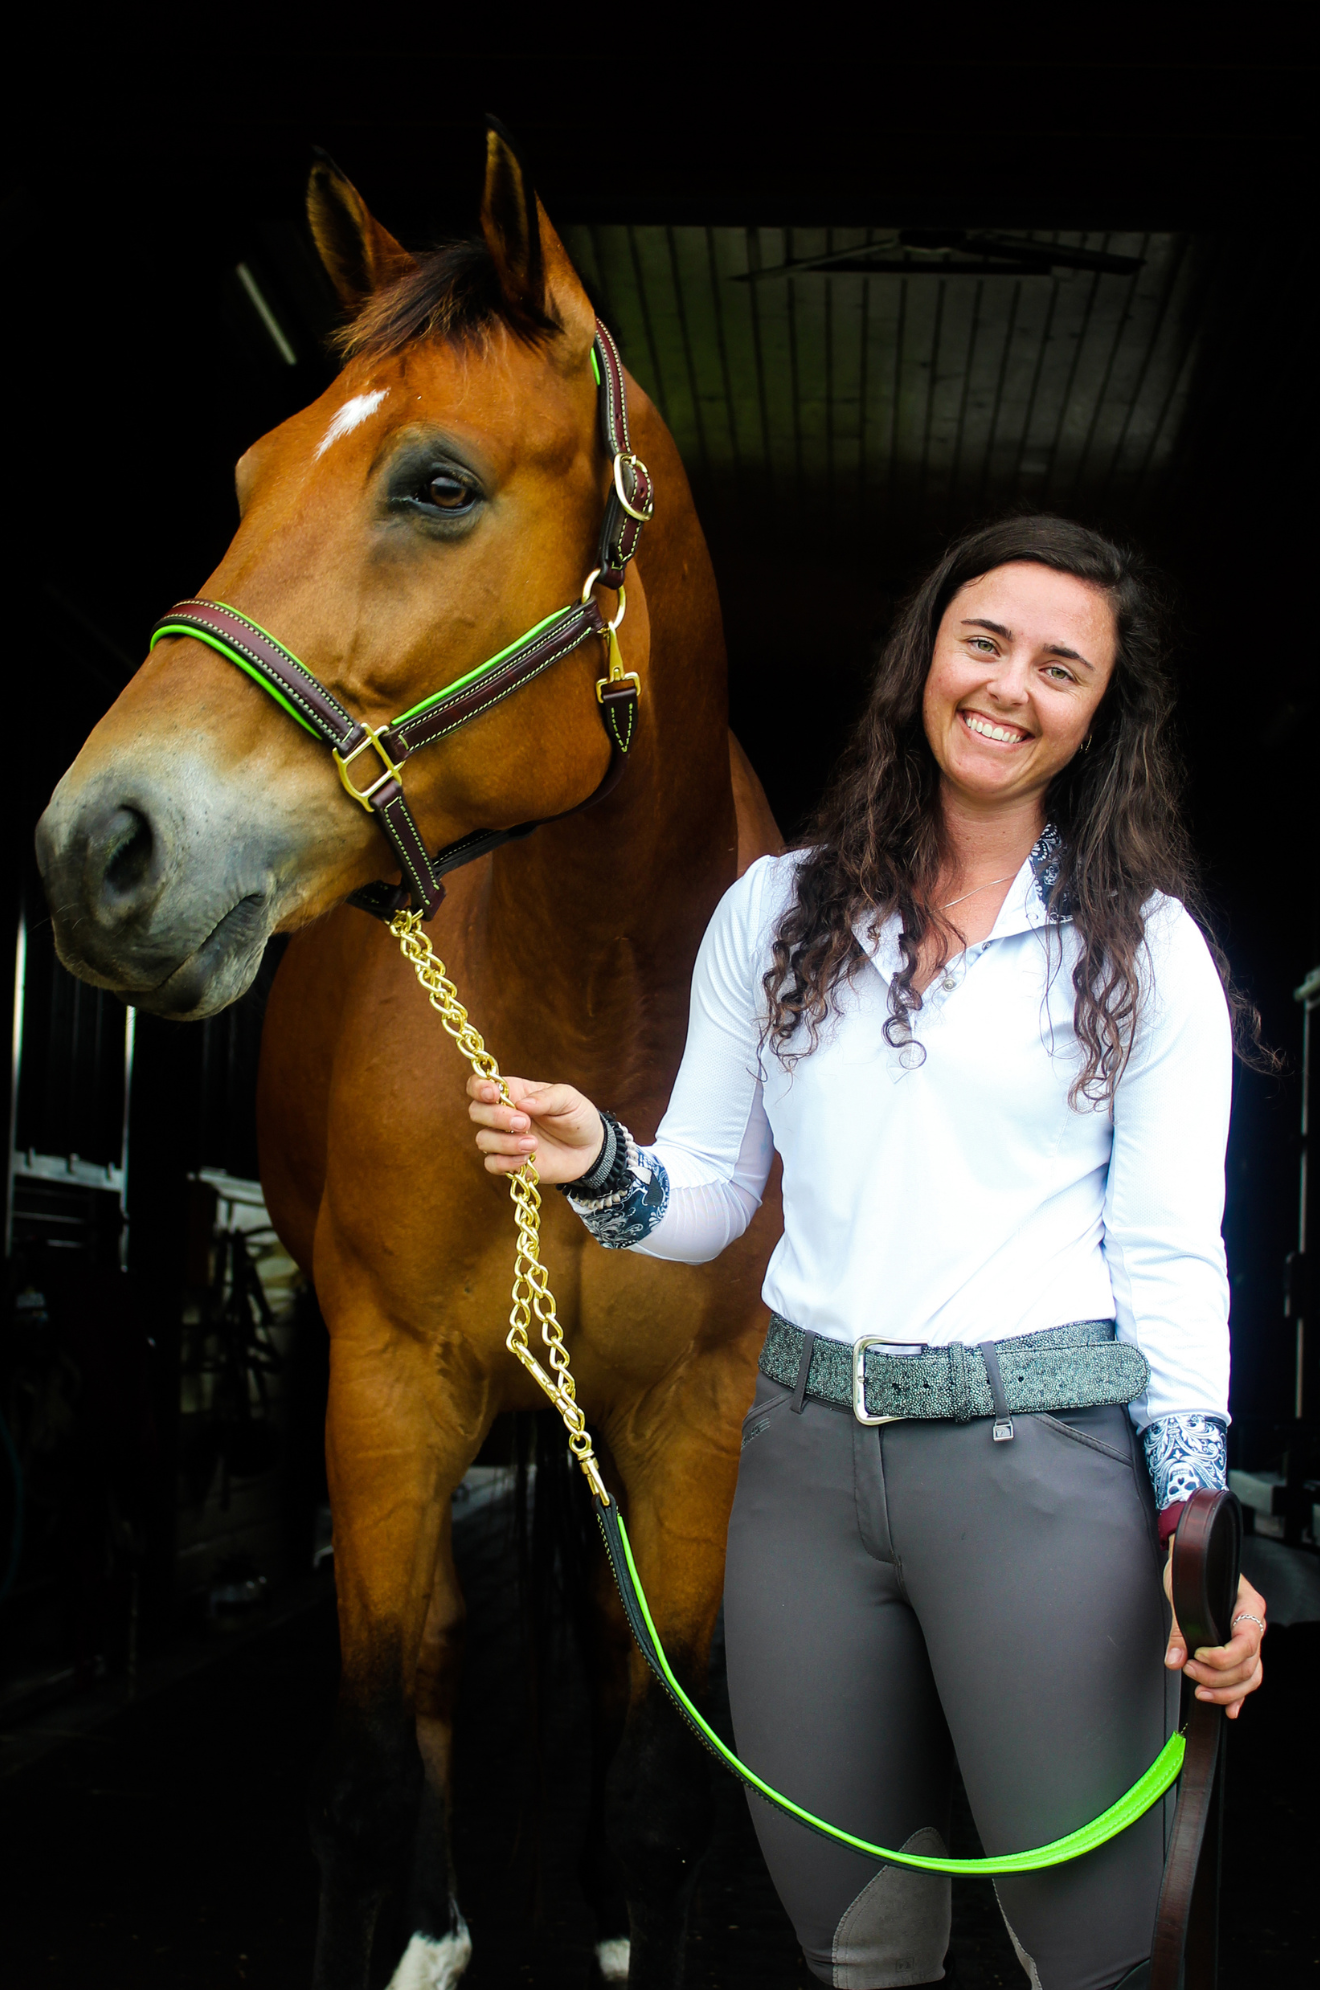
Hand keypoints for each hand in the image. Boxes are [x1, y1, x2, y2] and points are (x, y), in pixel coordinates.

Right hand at [466, 1074, 605, 1184]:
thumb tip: (522, 1103)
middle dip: (496, 1117)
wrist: (590, 1149)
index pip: (481, 1085)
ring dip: (505, 1142)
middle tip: (525, 1123)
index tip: (493, 1094)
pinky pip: (492, 1164)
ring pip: (483, 1139)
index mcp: (514, 1093)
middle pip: (476, 1111)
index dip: (479, 1087)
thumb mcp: (569, 1099)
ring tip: (533, 1144)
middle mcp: (503, 1115)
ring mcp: (505, 1140)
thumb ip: (546, 1097)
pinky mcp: (510, 1163)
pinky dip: (506, 1162)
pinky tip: (526, 1160)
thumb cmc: (577, 1116)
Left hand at [1163, 1558, 1265, 1718]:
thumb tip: (1174, 1661)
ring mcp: (1250, 1639)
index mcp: (1248, 1605)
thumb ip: (1181, 1629)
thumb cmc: (1192, 1568)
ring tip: (1200, 1693)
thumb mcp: (1183, 1592)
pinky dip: (1238, 1695)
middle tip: (1190, 1671)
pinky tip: (1229, 1709)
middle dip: (1218, 1676)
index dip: (1223, 1657)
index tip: (1198, 1656)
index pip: (1246, 1642)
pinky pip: (1248, 1678)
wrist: (1192, 1558)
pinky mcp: (1241, 1650)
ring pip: (1250, 1676)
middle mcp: (1254, 1623)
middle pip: (1247, 1664)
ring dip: (1226, 1691)